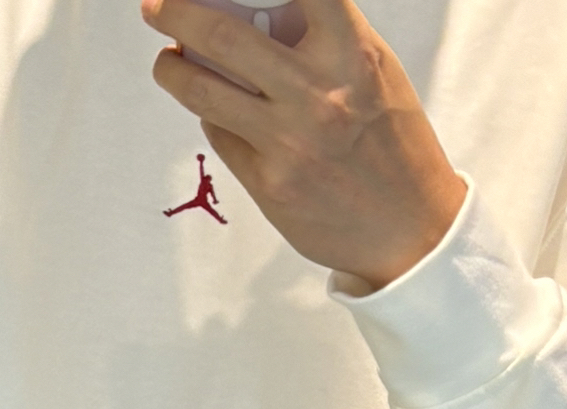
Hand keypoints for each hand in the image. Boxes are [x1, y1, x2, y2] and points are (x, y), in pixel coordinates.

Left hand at [143, 0, 465, 289]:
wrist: (410, 228)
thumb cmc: (391, 141)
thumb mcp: (373, 72)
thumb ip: (322, 38)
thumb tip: (255, 10)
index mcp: (353, 53)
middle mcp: (317, 94)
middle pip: (223, 36)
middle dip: (176, 12)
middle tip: (155, 6)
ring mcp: (288, 142)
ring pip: (204, 91)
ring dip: (172, 70)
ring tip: (167, 60)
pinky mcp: (269, 184)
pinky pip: (222, 136)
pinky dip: (212, 114)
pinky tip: (215, 108)